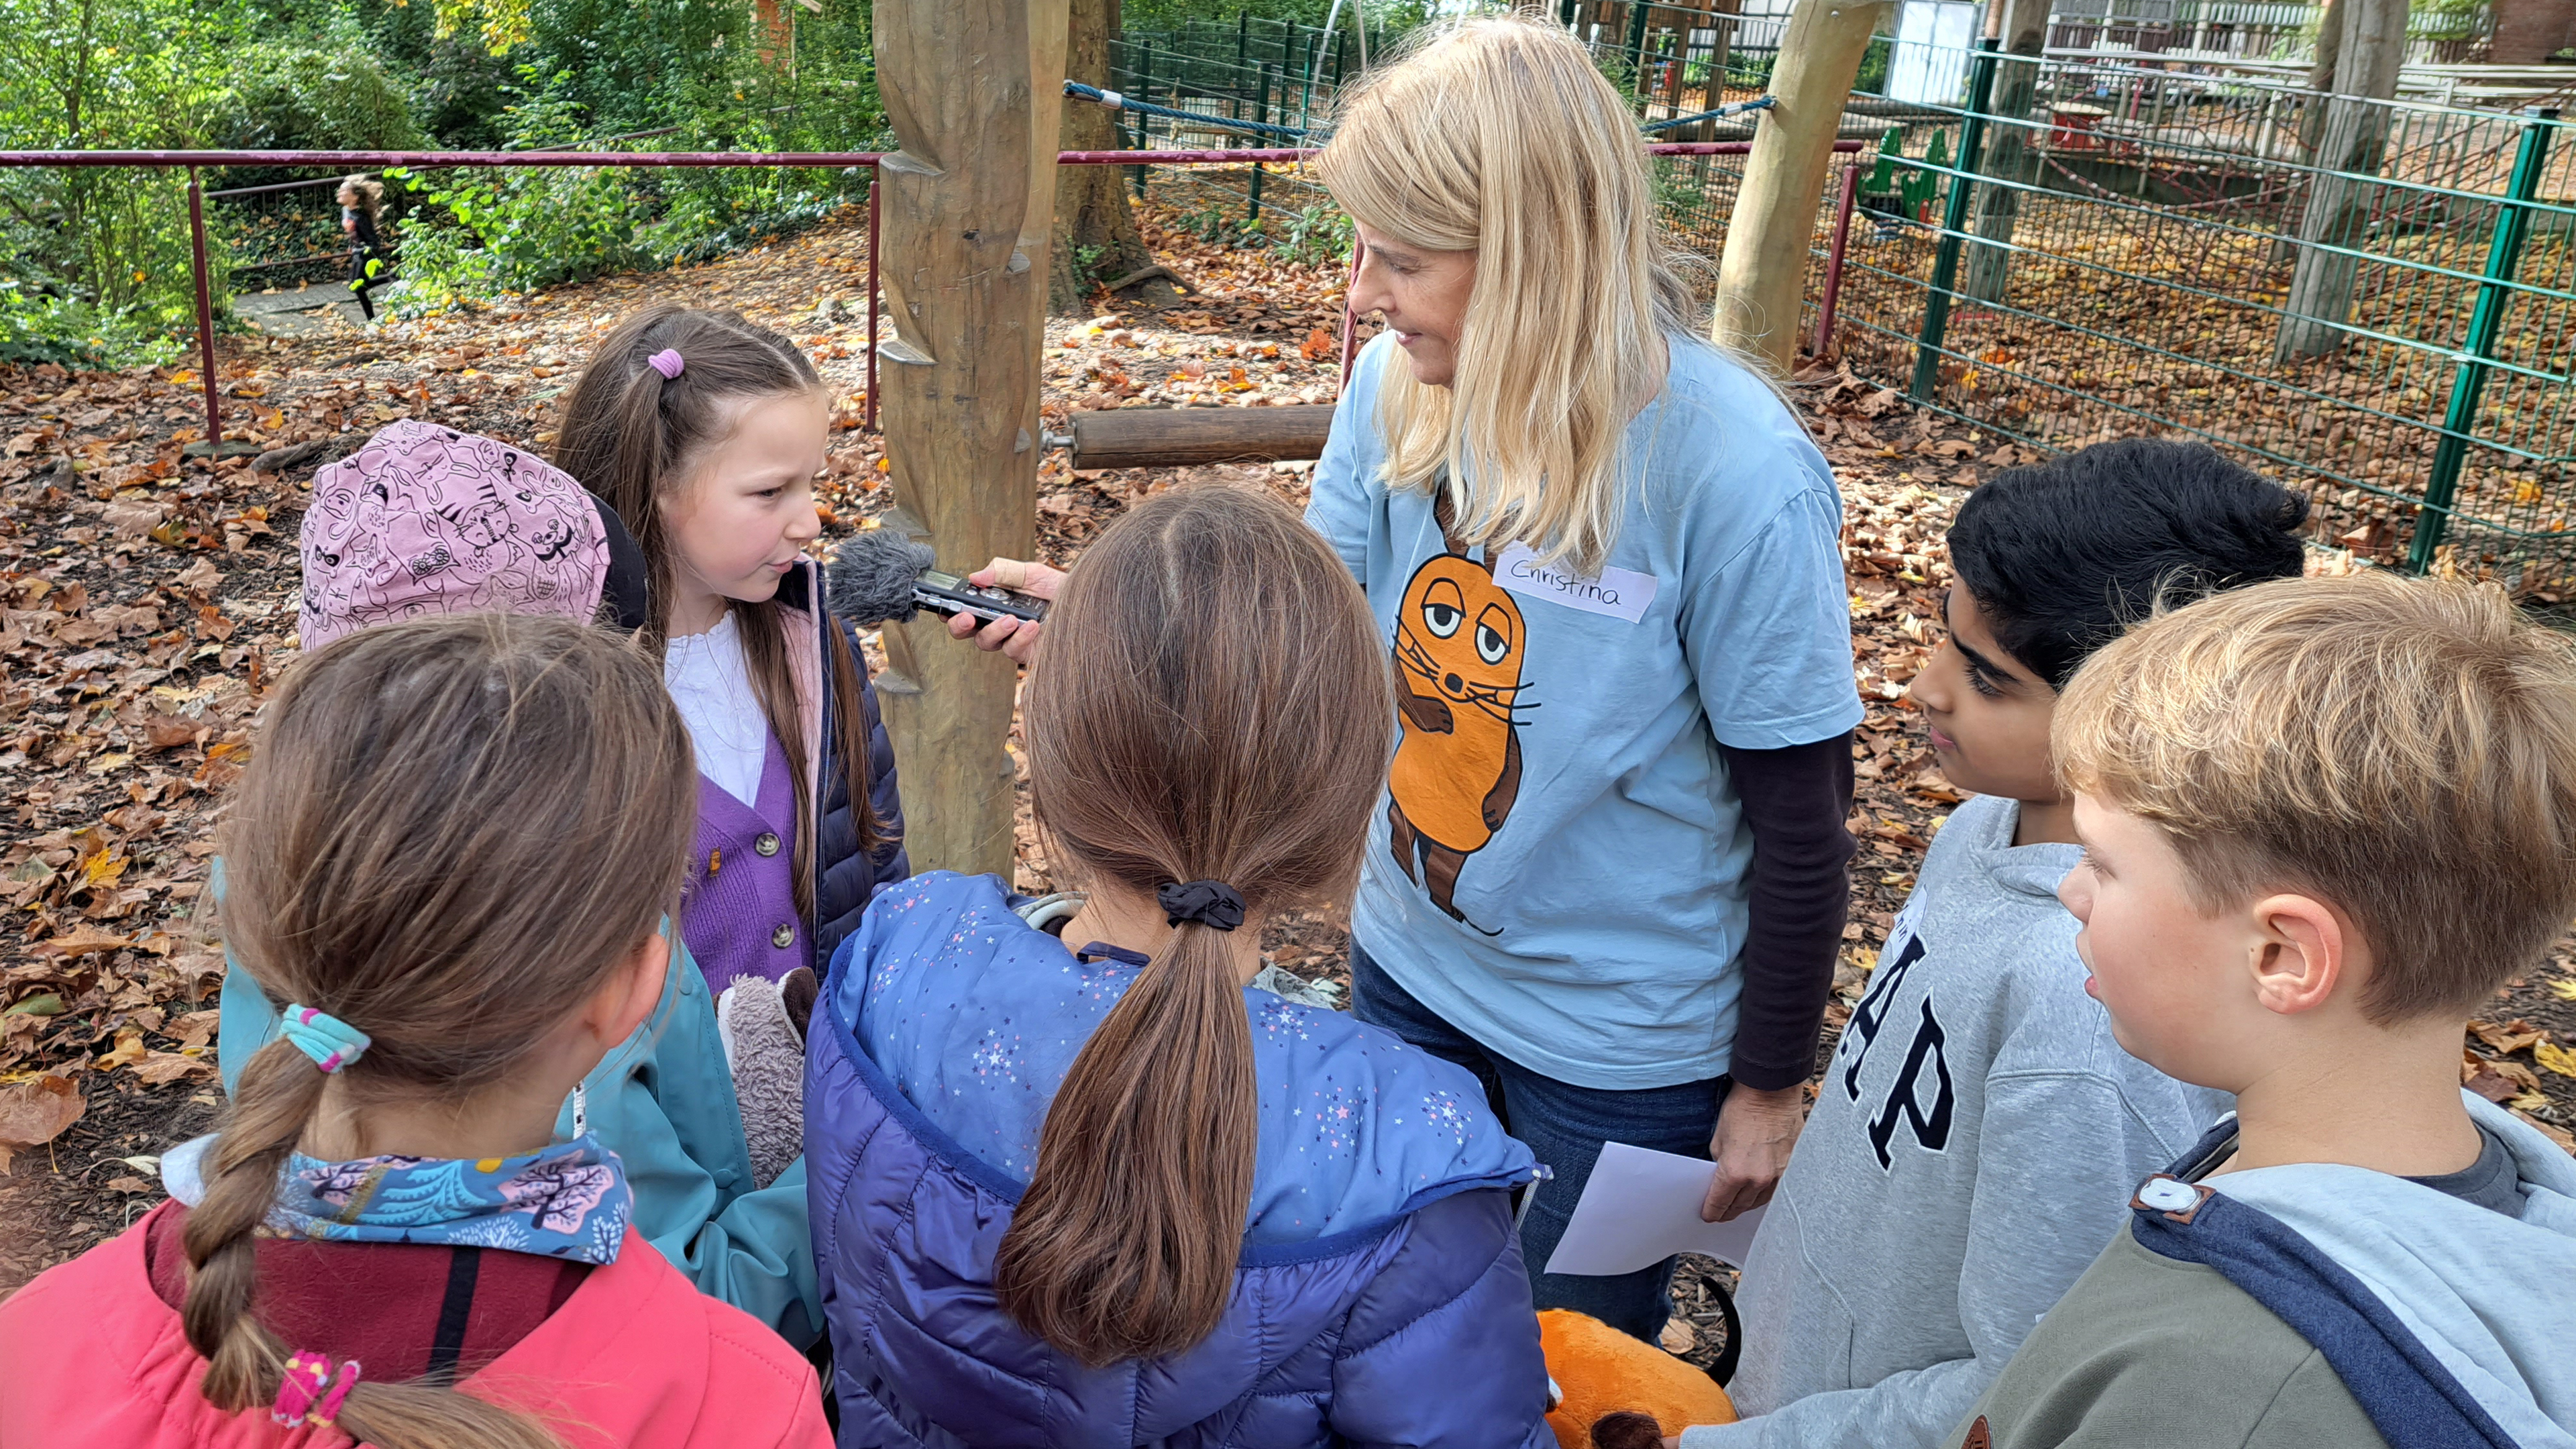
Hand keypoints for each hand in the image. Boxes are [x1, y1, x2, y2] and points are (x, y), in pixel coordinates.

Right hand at [944, 557, 1065, 665]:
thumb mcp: (1031, 573)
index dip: (951, 609)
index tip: (948, 605)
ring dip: (995, 630)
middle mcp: (999, 623)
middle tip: (967, 616)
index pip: (965, 608)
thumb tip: (976, 576)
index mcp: (994, 603)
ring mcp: (1012, 640)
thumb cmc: (1059, 590)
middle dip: (960, 625)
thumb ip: (1003, 571)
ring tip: (1011, 618)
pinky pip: (1014, 651)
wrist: (1089, 604)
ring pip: (987, 643)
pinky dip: (1021, 638)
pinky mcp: (1028, 653)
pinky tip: (1032, 625)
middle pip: (967, 632)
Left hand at [1700, 1082, 1805, 1222]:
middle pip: (1740, 1207)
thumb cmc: (1742, 1110)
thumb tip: (1721, 1178)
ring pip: (1759, 1202)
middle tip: (1720, 1214)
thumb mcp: (1718, 1140)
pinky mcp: (1792, 1168)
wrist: (1771, 1093)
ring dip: (1746, 1205)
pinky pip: (1776, 1190)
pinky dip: (1764, 1194)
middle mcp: (1757, 1180)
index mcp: (1734, 1173)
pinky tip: (1758, 1193)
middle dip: (1727, 1212)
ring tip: (1737, 1206)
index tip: (1708, 1215)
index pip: (1719, 1203)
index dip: (1711, 1212)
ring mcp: (1778, 1176)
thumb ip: (1719, 1165)